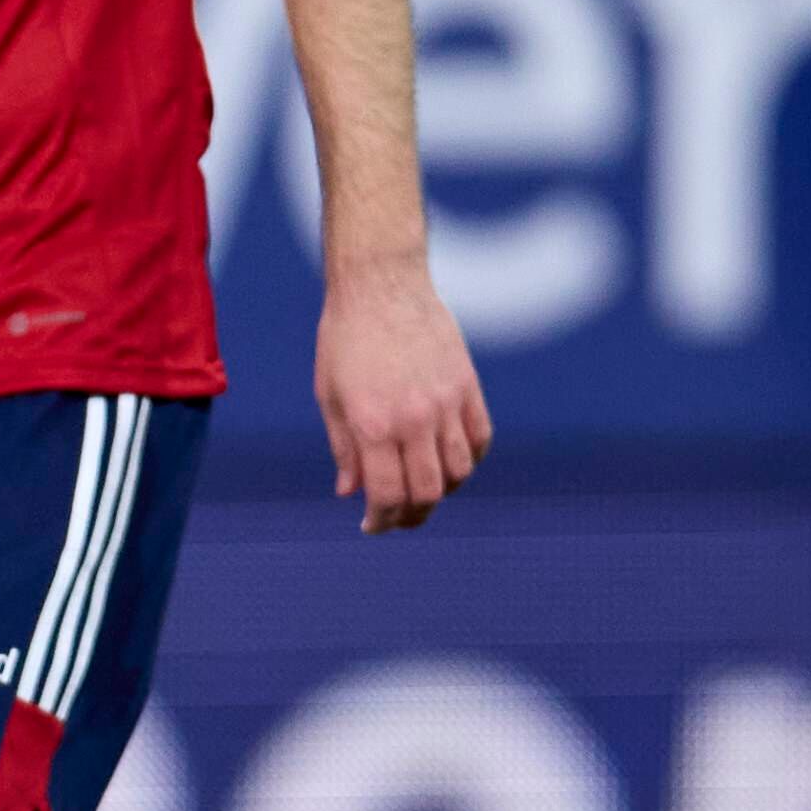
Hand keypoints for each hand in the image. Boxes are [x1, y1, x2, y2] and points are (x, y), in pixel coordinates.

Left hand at [316, 260, 490, 531]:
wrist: (381, 286)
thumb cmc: (345, 339)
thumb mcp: (330, 396)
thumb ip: (344, 448)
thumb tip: (349, 492)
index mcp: (373, 425)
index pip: (387, 494)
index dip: (381, 520)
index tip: (372, 525)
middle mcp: (414, 419)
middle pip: (428, 493)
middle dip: (412, 516)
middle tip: (399, 518)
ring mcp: (446, 403)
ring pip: (459, 471)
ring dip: (442, 491)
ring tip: (423, 491)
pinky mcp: (468, 386)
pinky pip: (480, 438)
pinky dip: (469, 460)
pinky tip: (449, 462)